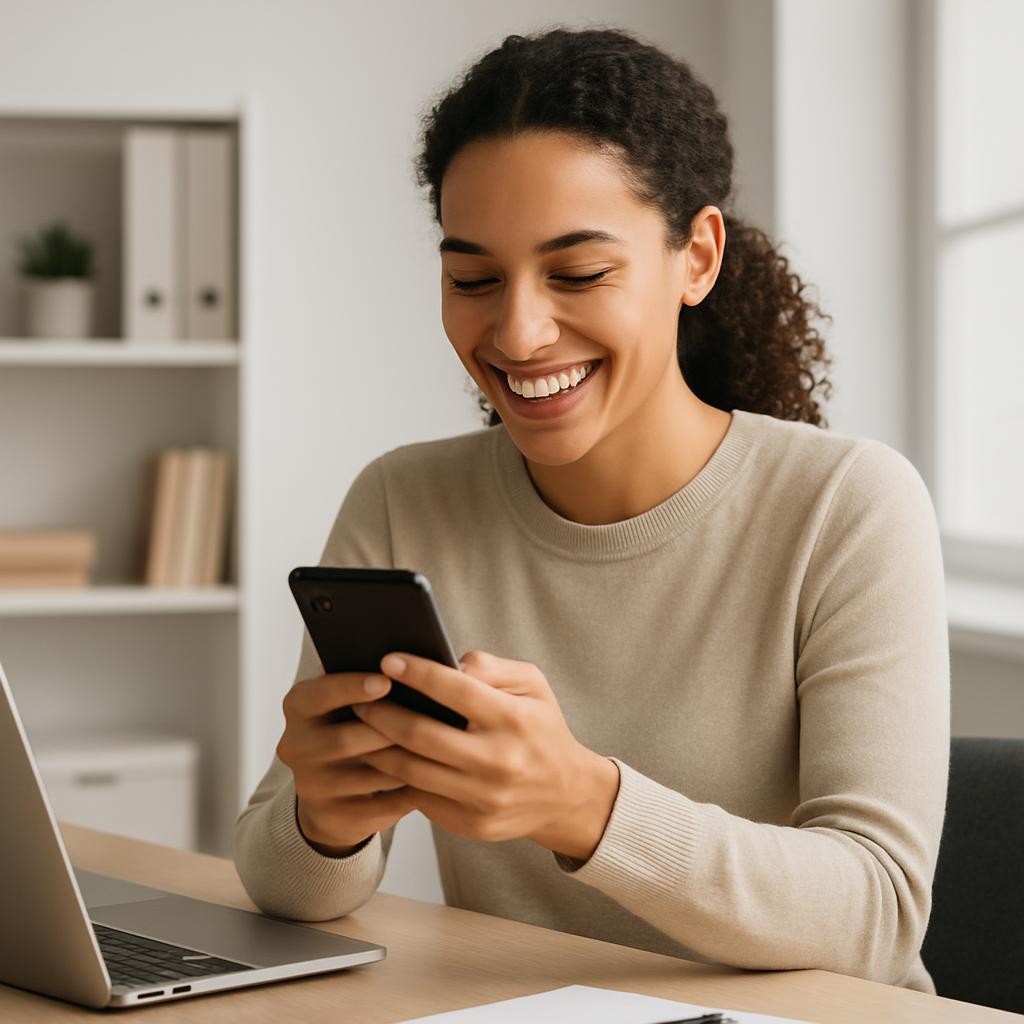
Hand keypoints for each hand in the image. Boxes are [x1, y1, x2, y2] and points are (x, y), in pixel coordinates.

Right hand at [276, 671, 416, 855]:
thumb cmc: (356, 726)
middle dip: (388, 730)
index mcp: (299, 707)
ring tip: (437, 749)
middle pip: (344, 739)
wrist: (334, 789)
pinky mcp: (332, 816)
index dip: (351, 687)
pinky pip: (378, 805)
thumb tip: (419, 669)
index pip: (318, 694)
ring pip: (367, 775)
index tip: (386, 681)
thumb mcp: (351, 700)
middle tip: (426, 719)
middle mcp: (296, 745)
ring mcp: (311, 785)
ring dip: (404, 762)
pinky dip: (407, 791)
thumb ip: (373, 683)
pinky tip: (431, 779)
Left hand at [353, 650, 619, 860]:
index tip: (387, 660)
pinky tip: (383, 758)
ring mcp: (484, 798)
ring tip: (362, 726)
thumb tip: (446, 663)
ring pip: (412, 772)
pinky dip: (397, 777)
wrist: (567, 795)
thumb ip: (490, 667)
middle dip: (382, 713)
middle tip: (360, 697)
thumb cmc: (541, 728)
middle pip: (420, 735)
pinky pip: (421, 799)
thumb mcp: (533, 685)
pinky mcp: (472, 824)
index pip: (455, 690)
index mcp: (513, 719)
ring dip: (379, 747)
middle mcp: (498, 761)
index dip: (417, 673)